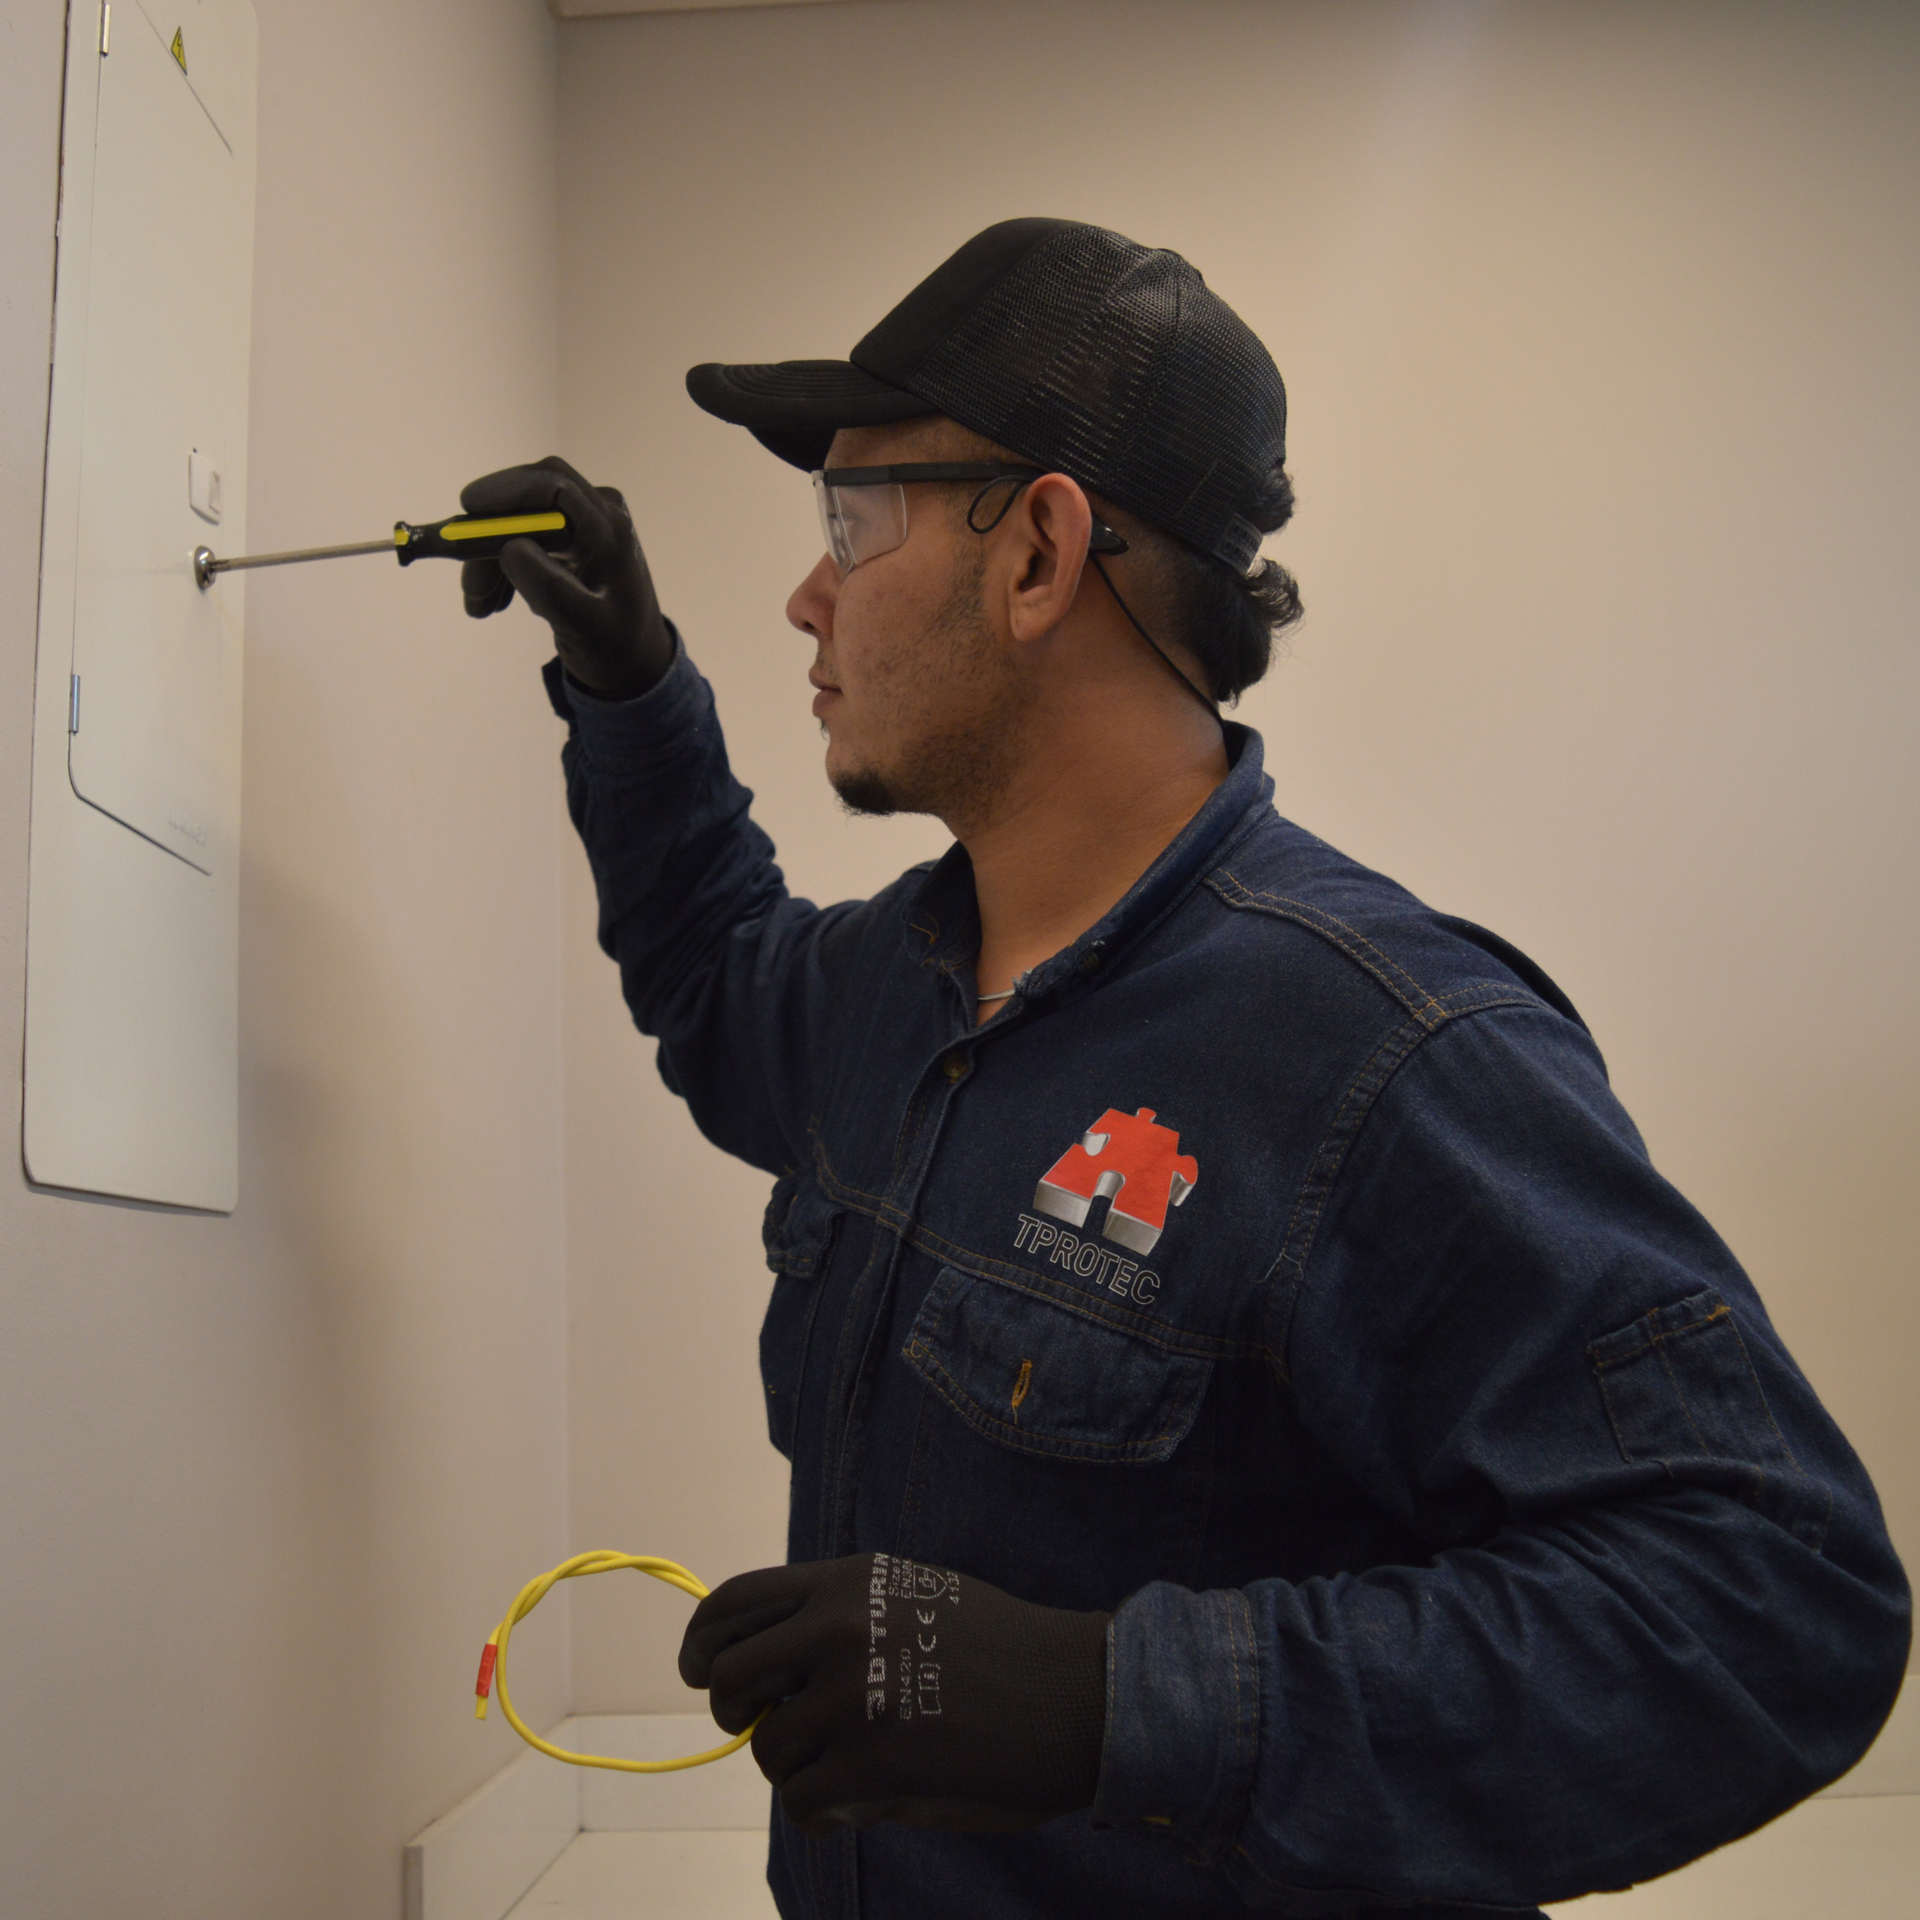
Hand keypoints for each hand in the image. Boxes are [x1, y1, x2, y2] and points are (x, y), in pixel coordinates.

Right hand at [458, 455, 671, 699]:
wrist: (633, 663)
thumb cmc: (615, 646)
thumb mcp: (582, 626)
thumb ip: (549, 588)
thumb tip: (509, 547)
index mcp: (609, 528)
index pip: (553, 486)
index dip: (506, 491)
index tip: (467, 508)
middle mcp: (598, 513)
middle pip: (529, 501)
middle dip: (489, 536)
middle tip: (470, 585)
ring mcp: (584, 523)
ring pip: (520, 522)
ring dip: (490, 558)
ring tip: (479, 607)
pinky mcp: (569, 539)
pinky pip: (524, 538)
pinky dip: (502, 565)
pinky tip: (495, 600)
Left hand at [680, 1552, 1108, 1835]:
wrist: (1073, 1694)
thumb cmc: (999, 1648)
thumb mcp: (912, 1595)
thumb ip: (841, 1615)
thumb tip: (770, 1660)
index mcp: (846, 1583)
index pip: (734, 1601)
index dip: (701, 1642)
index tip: (697, 1671)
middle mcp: (836, 1628)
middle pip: (727, 1677)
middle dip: (738, 1712)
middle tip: (774, 1729)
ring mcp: (849, 1696)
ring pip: (766, 1747)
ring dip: (796, 1767)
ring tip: (847, 1767)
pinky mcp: (869, 1764)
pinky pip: (799, 1801)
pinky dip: (822, 1813)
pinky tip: (859, 1805)